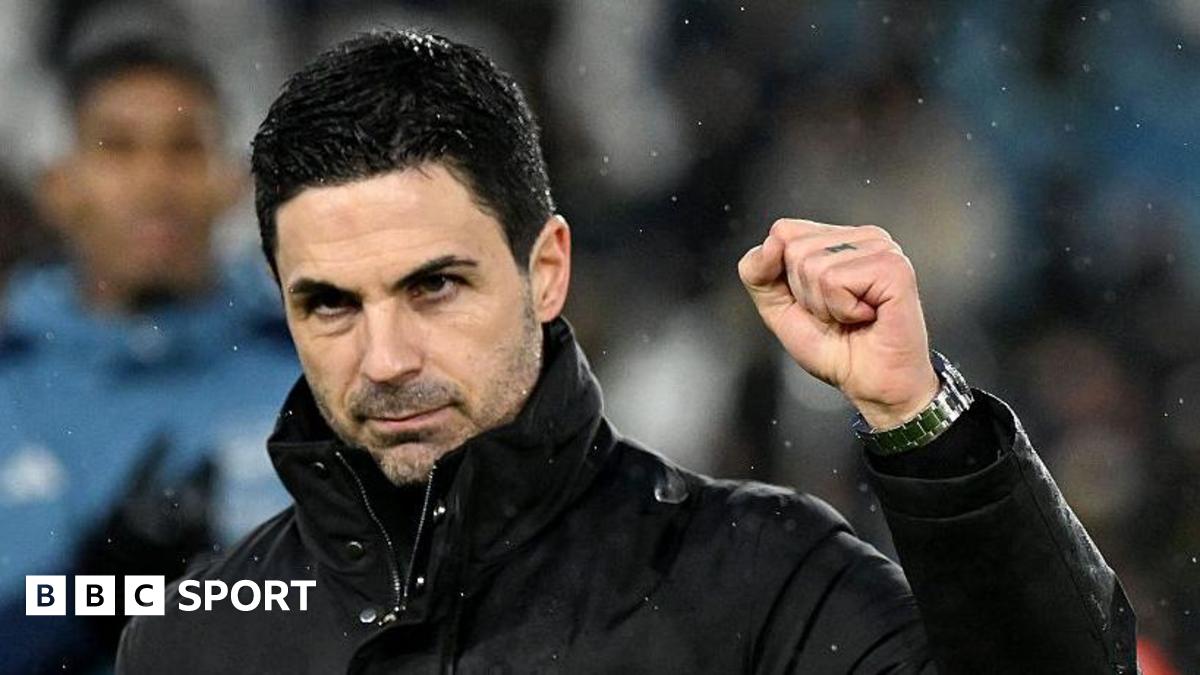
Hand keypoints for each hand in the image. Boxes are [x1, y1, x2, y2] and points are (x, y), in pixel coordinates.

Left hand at [737, 218, 937, 428]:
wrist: (871, 384)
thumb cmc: (837, 349)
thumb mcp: (778, 308)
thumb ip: (757, 273)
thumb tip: (771, 242)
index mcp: (839, 239)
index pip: (783, 231)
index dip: (784, 277)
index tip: (815, 302)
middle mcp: (863, 238)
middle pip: (794, 248)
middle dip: (804, 294)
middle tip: (837, 314)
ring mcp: (882, 249)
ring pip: (812, 265)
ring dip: (825, 305)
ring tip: (852, 317)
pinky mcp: (893, 267)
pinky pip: (835, 280)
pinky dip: (842, 309)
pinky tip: (866, 316)